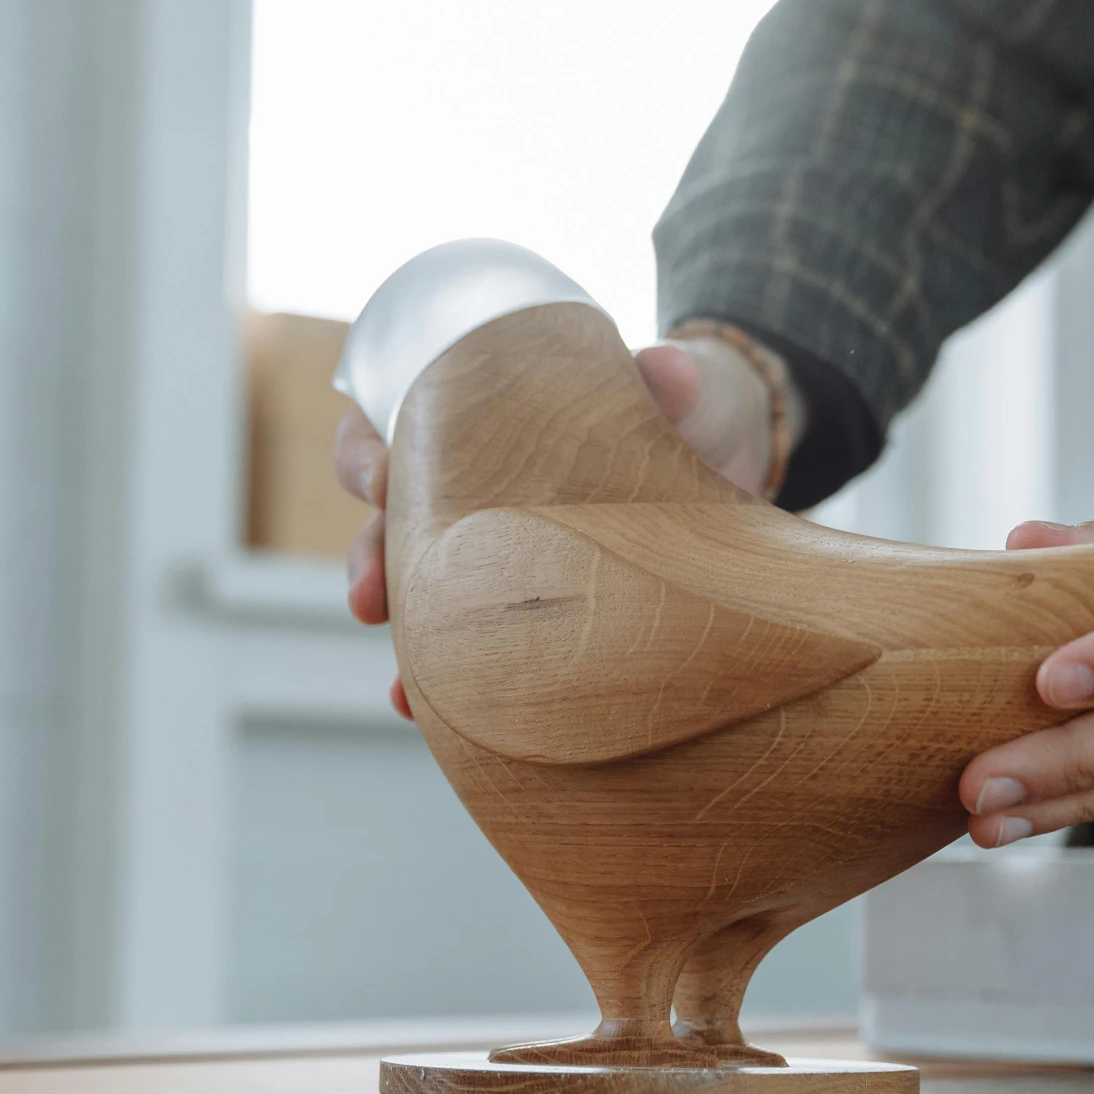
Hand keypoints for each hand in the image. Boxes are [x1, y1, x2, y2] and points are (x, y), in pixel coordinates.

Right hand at [335, 332, 792, 717]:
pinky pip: (472, 653)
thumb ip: (666, 380)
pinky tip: (441, 722)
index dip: (367, 454)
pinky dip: (451, 690)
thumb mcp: (676, 388)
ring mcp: (491, 552)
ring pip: (419, 597)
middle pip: (389, 523)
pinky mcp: (527, 609)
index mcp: (474, 415)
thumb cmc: (676, 407)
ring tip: (401, 690)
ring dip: (405, 644)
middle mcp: (465, 488)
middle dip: (371, 563)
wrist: (726, 464)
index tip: (378, 484)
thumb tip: (668, 372)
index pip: (390, 422)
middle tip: (371, 599)